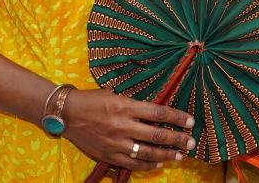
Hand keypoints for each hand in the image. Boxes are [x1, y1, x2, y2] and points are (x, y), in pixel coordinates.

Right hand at [62, 88, 195, 171]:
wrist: (67, 114)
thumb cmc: (93, 99)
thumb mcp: (116, 94)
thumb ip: (135, 104)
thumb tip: (156, 111)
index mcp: (125, 106)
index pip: (159, 113)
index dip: (177, 117)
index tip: (190, 121)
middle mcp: (123, 125)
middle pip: (157, 135)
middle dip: (177, 139)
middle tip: (191, 142)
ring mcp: (116, 143)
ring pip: (147, 152)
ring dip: (167, 154)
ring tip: (180, 155)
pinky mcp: (109, 155)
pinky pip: (133, 163)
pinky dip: (148, 164)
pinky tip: (158, 162)